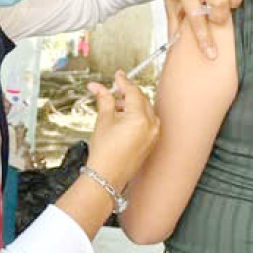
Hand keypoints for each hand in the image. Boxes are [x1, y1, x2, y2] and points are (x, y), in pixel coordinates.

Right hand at [85, 72, 159, 191]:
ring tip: (114, 107)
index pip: (132, 92)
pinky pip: (147, 122)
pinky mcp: (152, 142)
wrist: (106, 177)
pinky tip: (123, 119)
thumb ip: (104, 100)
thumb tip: (98, 87)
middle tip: (112, 89)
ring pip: (145, 110)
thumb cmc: (105, 153)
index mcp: (140, 118)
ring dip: (131, 105)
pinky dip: (137, 116)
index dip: (123, 81)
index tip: (118, 75)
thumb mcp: (103, 120)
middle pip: (141, 99)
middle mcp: (151, 125)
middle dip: (126, 93)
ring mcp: (154, 134)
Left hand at [150, 0, 252, 58]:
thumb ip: (174, 27)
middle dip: (222, 15)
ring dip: (235, 0)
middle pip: (221, 1)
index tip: (212, 54)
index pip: (196, 18)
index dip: (205, 38)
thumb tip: (175, 49)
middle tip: (216, 18)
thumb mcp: (170, 6)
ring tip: (227, 5)